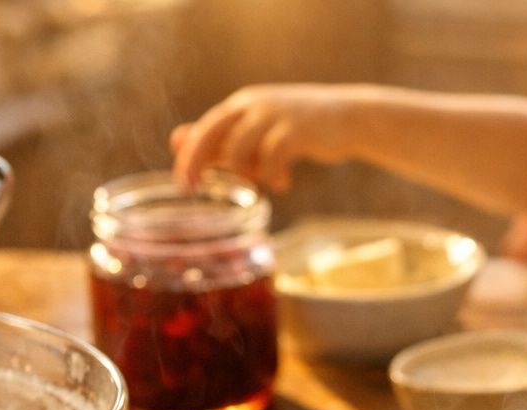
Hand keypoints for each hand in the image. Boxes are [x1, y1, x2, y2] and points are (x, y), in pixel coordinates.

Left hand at [171, 85, 356, 191]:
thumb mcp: (257, 132)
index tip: (183, 182)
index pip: (205, 127)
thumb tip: (177, 142)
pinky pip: (272, 156)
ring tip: (264, 185)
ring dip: (248, 174)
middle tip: (192, 188)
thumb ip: (222, 139)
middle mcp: (254, 104)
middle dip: (198, 160)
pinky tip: (284, 183)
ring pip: (241, 147)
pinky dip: (274, 175)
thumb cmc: (299, 129)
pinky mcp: (297, 129)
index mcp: (241, 105)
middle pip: (214, 131)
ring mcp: (275, 114)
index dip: (189, 154)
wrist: (348, 117)